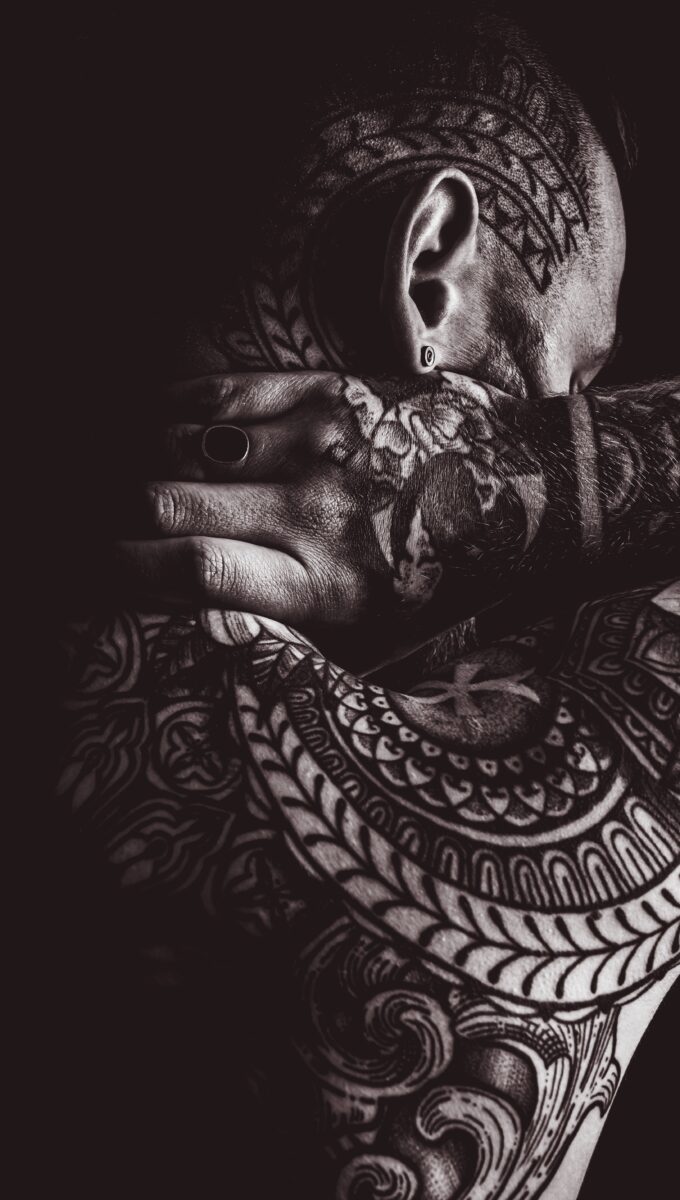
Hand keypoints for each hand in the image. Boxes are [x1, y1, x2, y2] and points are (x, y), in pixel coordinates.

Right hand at [116, 370, 526, 667]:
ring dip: (130, 458)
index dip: (119, 570)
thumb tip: (191, 607)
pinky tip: (151, 426)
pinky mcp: (329, 391)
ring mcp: (318, 443)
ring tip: (117, 474)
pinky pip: (220, 393)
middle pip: (165, 499)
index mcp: (324, 587)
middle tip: (97, 517)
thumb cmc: (445, 577)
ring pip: (179, 439)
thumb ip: (281, 627)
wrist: (530, 491)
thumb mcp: (374, 637)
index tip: (93, 568)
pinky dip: (170, 410)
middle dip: (109, 511)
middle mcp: (312, 512)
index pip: (192, 573)